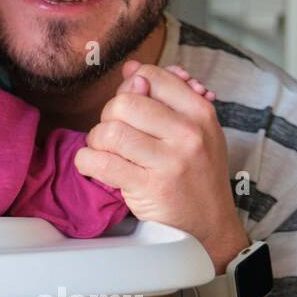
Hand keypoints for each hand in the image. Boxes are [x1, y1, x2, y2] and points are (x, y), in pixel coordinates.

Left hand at [74, 61, 246, 266]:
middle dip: (109, 117)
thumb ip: (165, 98)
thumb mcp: (195, 131)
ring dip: (96, 141)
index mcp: (200, 113)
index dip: (130, 88)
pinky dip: (87, 161)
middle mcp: (188, 134)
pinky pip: (100, 162)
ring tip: (105, 151)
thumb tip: (131, 68)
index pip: (152, 76)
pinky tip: (94, 165)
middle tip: (114, 135)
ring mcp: (169, 162)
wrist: (210, 228)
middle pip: (125, 103)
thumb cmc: (196, 175)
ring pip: (109, 131)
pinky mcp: (148, 188)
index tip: (129, 108)